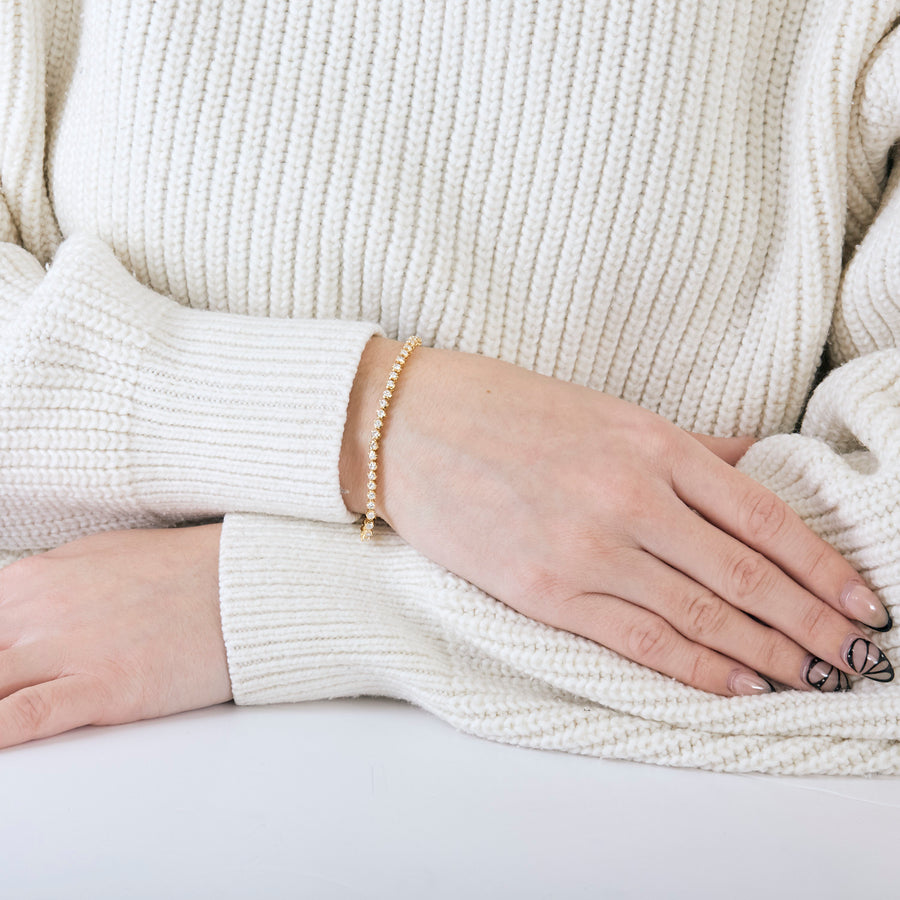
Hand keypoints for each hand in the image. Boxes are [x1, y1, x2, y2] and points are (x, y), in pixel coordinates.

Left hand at [0, 524, 230, 747]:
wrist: (243, 582)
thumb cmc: (182, 570)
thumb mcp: (97, 557)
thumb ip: (46, 589)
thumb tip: (18, 614)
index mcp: (32, 580)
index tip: (2, 667)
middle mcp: (37, 612)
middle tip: (8, 688)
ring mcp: (68, 648)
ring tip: (8, 711)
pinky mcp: (103, 686)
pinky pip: (26, 717)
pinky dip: (1, 733)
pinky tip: (4, 739)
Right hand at [342, 339, 892, 694]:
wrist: (408, 426)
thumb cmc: (504, 408)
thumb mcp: (606, 410)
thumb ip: (686, 446)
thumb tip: (755, 466)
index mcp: (653, 445)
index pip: (764, 519)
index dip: (823, 568)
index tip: (864, 602)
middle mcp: (632, 499)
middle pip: (747, 576)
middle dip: (814, 624)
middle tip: (863, 659)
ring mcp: (589, 549)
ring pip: (703, 616)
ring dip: (770, 655)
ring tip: (817, 680)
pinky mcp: (546, 591)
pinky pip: (640, 640)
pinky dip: (698, 669)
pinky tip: (739, 686)